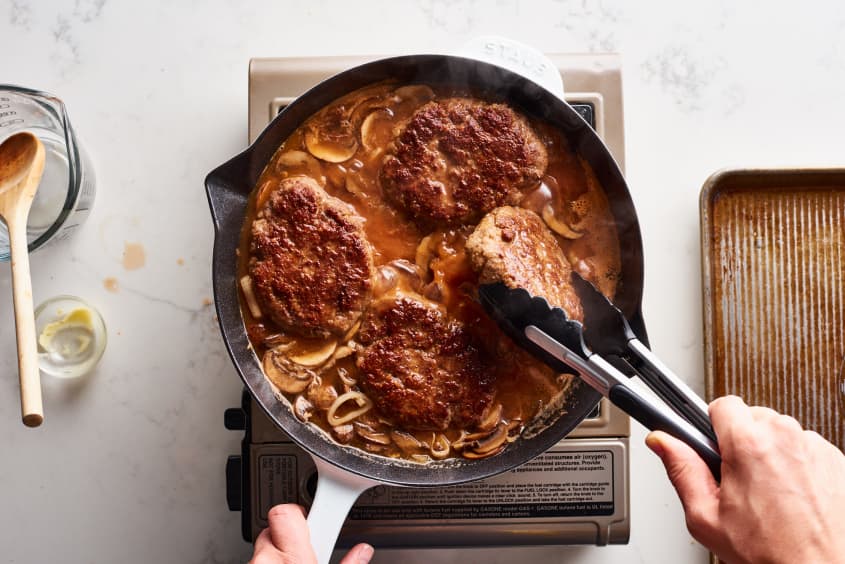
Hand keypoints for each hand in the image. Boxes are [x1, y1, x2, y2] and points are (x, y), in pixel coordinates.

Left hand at [251, 504, 373, 563]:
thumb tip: (363, 551)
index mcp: (294, 559)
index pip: (287, 511)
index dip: (301, 511)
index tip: (314, 517)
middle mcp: (267, 561)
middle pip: (275, 527)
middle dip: (289, 534)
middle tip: (302, 549)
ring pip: (263, 546)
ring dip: (276, 553)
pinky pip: (255, 560)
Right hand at [647, 395, 844, 563]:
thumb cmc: (771, 554)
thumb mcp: (706, 517)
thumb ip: (681, 470)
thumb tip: (662, 441)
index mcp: (749, 445)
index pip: (722, 403)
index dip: (712, 425)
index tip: (713, 446)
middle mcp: (786, 437)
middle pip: (751, 417)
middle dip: (740, 442)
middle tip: (738, 479)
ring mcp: (815, 447)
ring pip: (779, 433)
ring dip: (770, 452)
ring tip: (768, 493)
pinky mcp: (836, 459)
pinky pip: (805, 448)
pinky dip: (796, 465)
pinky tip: (791, 495)